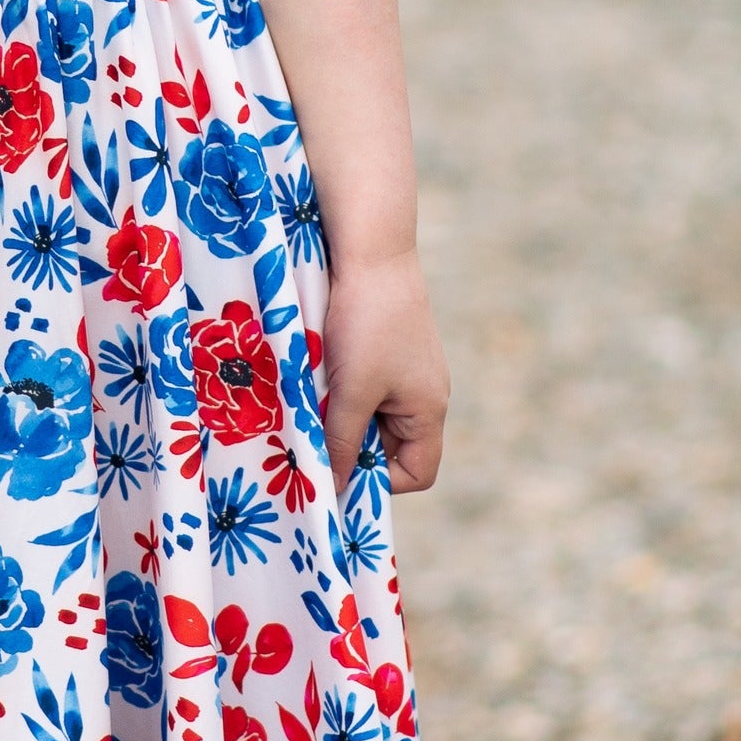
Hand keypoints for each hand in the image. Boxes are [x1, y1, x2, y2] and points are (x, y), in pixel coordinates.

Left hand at [320, 247, 448, 495]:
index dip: (380, 482)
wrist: (371, 250)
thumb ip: (341, 442)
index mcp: (429, 410)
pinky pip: (360, 386)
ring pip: (367, 415)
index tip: (339, 468)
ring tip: (311, 399)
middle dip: (350, 444)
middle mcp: (423, 395)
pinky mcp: (384, 349)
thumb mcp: (352, 391)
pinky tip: (314, 374)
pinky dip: (336, 387)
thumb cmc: (367, 323)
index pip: (417, 472)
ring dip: (337, 413)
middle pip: (388, 446)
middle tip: (313, 435)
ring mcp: (404, 371)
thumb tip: (334, 489)